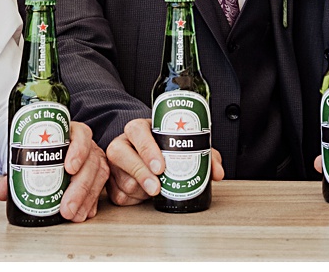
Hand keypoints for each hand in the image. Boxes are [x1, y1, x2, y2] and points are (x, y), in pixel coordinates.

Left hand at [0, 121, 111, 221]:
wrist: (51, 153)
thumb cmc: (42, 151)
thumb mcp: (29, 157)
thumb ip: (15, 173)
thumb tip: (1, 191)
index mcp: (70, 132)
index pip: (81, 135)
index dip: (78, 150)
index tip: (69, 168)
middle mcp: (86, 145)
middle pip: (90, 162)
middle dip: (79, 187)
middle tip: (66, 207)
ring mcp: (94, 160)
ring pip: (98, 176)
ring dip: (85, 199)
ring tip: (72, 215)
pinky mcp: (97, 176)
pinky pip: (100, 189)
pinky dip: (91, 203)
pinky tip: (82, 213)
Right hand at [105, 117, 224, 204]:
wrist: (145, 156)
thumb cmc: (165, 148)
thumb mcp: (183, 146)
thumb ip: (203, 153)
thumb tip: (217, 172)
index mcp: (138, 128)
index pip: (137, 131)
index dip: (147, 149)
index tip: (160, 166)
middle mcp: (122, 143)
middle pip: (122, 155)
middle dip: (141, 174)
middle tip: (157, 187)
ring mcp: (114, 164)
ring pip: (123, 179)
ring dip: (141, 189)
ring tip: (155, 189)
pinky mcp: (111, 182)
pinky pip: (120, 195)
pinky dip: (135, 200)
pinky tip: (144, 196)